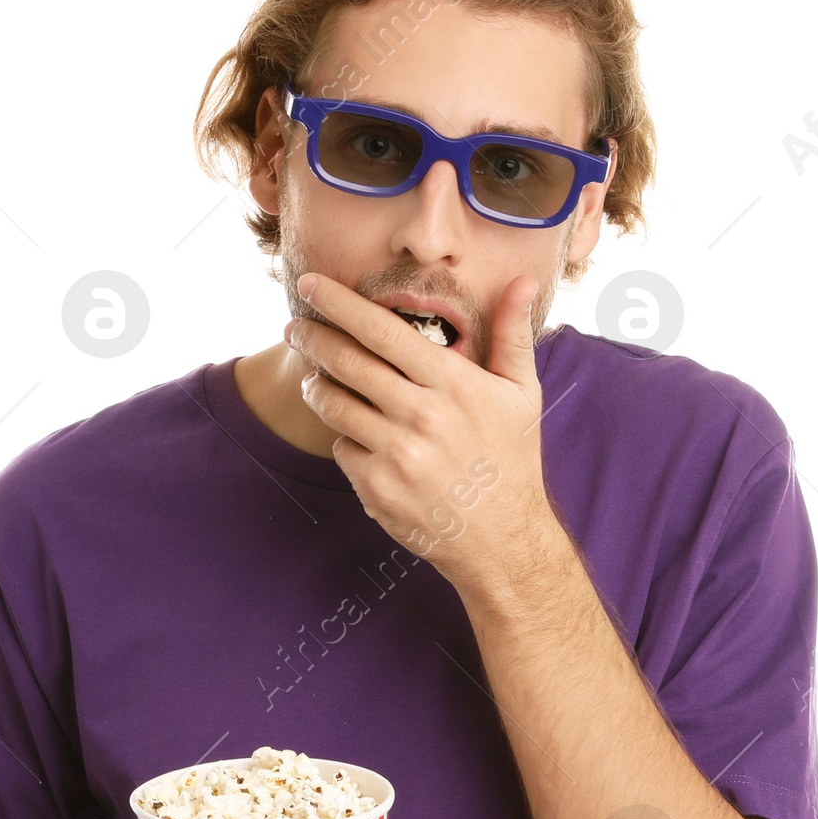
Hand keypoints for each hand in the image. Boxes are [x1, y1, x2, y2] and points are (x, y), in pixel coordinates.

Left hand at [288, 272, 558, 590]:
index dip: (339, 303)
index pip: (382, 330)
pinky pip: (342, 449)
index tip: (310, 284)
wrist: (504, 540)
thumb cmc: (512, 459)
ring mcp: (397, 456)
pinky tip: (356, 436)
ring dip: (316, 387)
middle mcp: (423, 417)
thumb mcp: (521, 394)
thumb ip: (512, 334)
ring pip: (333, 406)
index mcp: (454, 384)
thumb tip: (522, 279)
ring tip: (314, 379)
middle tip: (295, 327)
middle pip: (346, 362)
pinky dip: (344, 439)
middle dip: (311, 338)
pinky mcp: (377, 490)